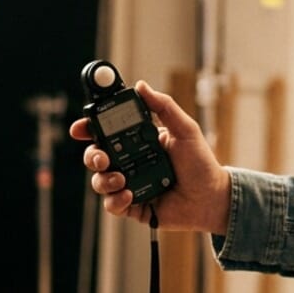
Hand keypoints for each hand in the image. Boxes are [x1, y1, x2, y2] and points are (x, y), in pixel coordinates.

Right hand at [69, 81, 231, 233]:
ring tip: (121, 179)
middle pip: (96, 157)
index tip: (80, 128)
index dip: (89, 129)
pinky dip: (115, 201)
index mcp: (138, 141)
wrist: (212, 198)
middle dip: (92, 156)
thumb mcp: (186, 130)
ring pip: (100, 182)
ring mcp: (129, 184)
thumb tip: (141, 86)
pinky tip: (129, 196)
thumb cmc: (201, 163)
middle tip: (102, 158)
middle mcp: (130, 162)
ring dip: (104, 180)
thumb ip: (164, 107)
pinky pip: (112, 205)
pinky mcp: (133, 206)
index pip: (107, 132)